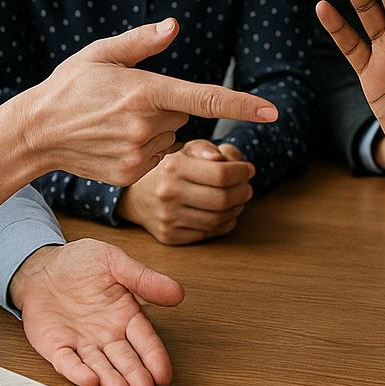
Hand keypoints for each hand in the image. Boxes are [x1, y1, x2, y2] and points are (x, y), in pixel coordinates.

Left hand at [11, 239, 183, 385]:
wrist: (41, 267)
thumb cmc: (79, 262)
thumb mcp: (115, 261)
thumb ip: (143, 278)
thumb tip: (177, 292)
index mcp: (125, 315)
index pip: (145, 341)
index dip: (154, 358)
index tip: (163, 375)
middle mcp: (106, 335)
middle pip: (125, 359)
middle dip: (136, 376)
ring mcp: (82, 344)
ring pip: (99, 366)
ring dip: (110, 380)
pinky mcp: (57, 348)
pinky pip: (68, 362)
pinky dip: (77, 372)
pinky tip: (89, 380)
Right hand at [23, 18, 276, 187]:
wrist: (36, 132)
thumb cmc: (71, 85)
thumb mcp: (102, 53)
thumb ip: (142, 40)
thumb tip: (175, 26)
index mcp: (145, 91)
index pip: (205, 99)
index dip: (241, 105)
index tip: (271, 112)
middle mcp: (146, 125)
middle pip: (183, 115)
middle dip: (165, 106)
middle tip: (127, 102)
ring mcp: (139, 153)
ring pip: (171, 137)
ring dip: (154, 129)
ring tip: (116, 122)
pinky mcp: (132, 174)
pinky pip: (157, 158)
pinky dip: (143, 149)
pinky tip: (114, 140)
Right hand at [117, 140, 255, 244]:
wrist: (136, 196)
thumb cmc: (169, 169)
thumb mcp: (185, 150)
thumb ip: (207, 149)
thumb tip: (226, 159)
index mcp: (173, 167)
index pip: (221, 174)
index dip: (242, 173)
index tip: (248, 169)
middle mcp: (168, 193)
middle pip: (222, 199)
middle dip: (243, 192)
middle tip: (248, 187)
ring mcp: (168, 218)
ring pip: (218, 219)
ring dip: (237, 209)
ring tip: (239, 199)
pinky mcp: (170, 236)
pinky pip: (209, 233)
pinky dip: (225, 223)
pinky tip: (226, 213)